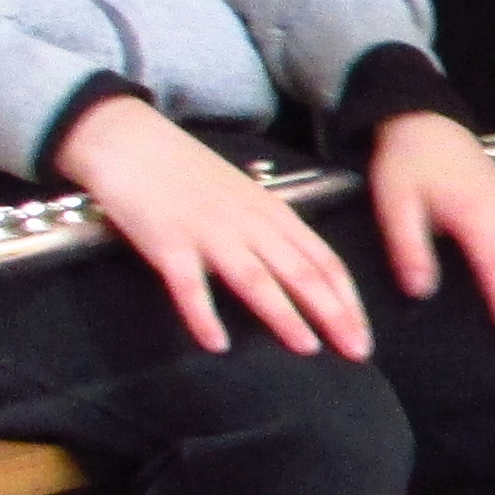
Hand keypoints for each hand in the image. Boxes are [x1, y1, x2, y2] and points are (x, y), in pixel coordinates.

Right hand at [55, 94, 370, 358]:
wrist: (129, 141)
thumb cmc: (187, 174)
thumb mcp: (244, 198)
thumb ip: (271, 232)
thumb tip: (303, 274)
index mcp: (274, 214)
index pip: (325, 260)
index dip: (348, 300)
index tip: (365, 335)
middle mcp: (249, 224)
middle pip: (301, 273)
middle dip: (333, 314)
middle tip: (357, 353)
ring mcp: (208, 233)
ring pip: (256, 278)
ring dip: (284, 315)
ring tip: (307, 348)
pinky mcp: (167, 242)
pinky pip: (189, 285)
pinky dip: (203, 315)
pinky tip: (217, 345)